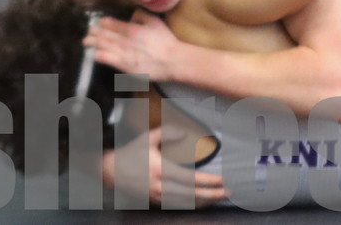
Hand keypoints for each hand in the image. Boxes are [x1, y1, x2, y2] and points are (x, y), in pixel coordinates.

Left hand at [85, 10, 181, 80]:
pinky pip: (107, 59)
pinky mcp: (124, 66)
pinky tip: (94, 54)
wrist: (173, 60)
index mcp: (131, 28)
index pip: (110, 23)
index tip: (99, 23)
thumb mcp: (155, 21)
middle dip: (93, 32)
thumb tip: (131, 16)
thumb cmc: (165, 41)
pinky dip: (98, 55)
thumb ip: (141, 15)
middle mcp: (124, 39)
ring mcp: (123, 53)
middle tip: (89, 32)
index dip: (102, 23)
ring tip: (86, 42)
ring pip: (102, 45)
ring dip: (92, 42)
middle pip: (103, 34)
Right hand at [103, 127, 227, 207]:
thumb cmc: (130, 153)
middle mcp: (160, 186)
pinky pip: (179, 206)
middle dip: (213, 194)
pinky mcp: (156, 202)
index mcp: (160, 170)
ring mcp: (158, 197)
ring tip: (221, 196)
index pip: (190, 178)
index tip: (222, 179)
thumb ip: (167, 132)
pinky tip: (204, 202)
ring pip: (187, 203)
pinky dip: (194, 205)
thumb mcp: (147, 138)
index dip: (208, 181)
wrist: (111, 171)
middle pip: (192, 194)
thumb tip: (185, 133)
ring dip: (206, 201)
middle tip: (229, 191)